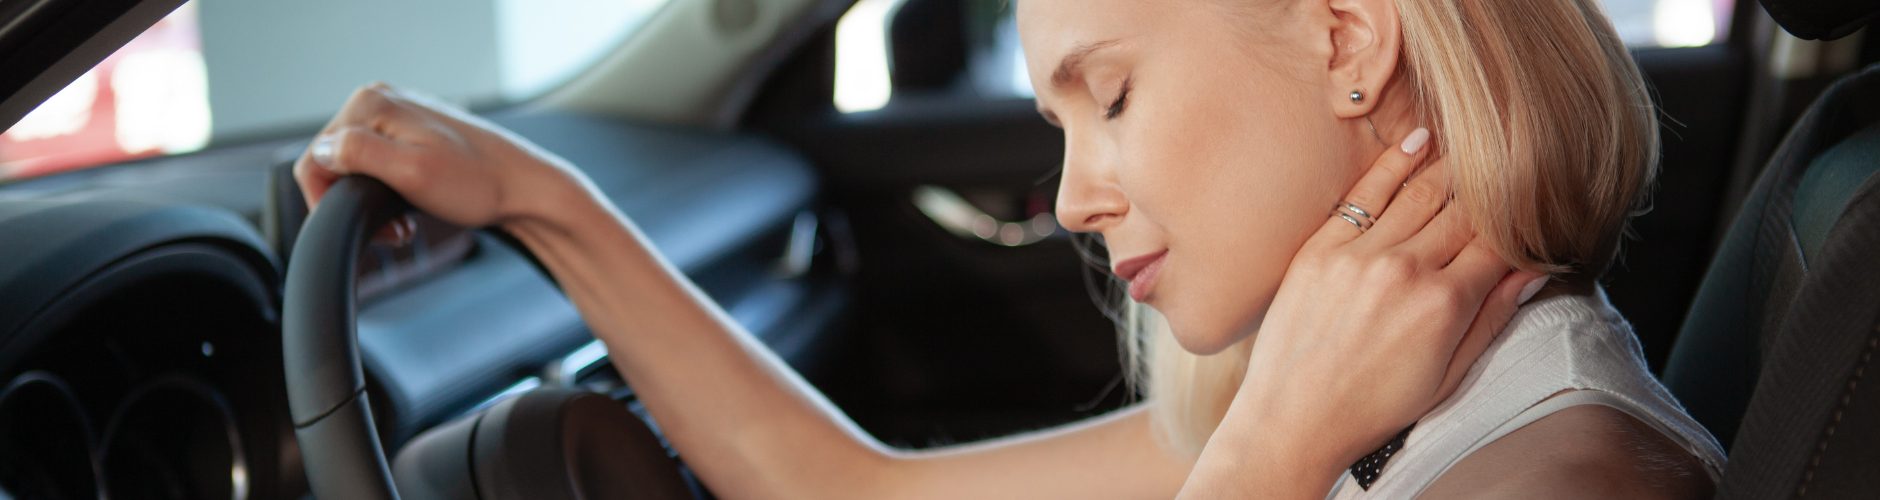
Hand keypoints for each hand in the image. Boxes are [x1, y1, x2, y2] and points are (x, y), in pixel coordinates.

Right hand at [292, 83, 585, 232]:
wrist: (526, 188)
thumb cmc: (479, 184)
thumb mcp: (412, 172)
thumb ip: (360, 155)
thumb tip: (322, 149)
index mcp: (371, 103)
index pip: (315, 158)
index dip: (330, 201)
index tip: (367, 226)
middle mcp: (379, 100)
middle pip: (334, 163)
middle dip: (353, 203)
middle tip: (394, 233)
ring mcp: (397, 115)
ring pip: (354, 168)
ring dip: (370, 201)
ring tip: (403, 225)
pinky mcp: (411, 132)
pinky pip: (377, 164)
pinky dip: (385, 193)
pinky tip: (409, 210)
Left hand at [1180, 129, 1547, 497]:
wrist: (1293, 420)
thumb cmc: (1373, 407)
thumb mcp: (1448, 376)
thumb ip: (1492, 318)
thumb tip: (1535, 270)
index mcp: (1445, 305)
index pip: (1498, 244)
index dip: (1518, 226)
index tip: (1531, 208)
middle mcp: (1405, 271)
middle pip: (1463, 213)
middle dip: (1490, 191)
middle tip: (1511, 162)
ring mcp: (1359, 256)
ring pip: (1420, 194)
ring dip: (1452, 166)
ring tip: (1474, 143)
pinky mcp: (1320, 249)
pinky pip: (1365, 193)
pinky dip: (1396, 162)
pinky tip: (1419, 139)